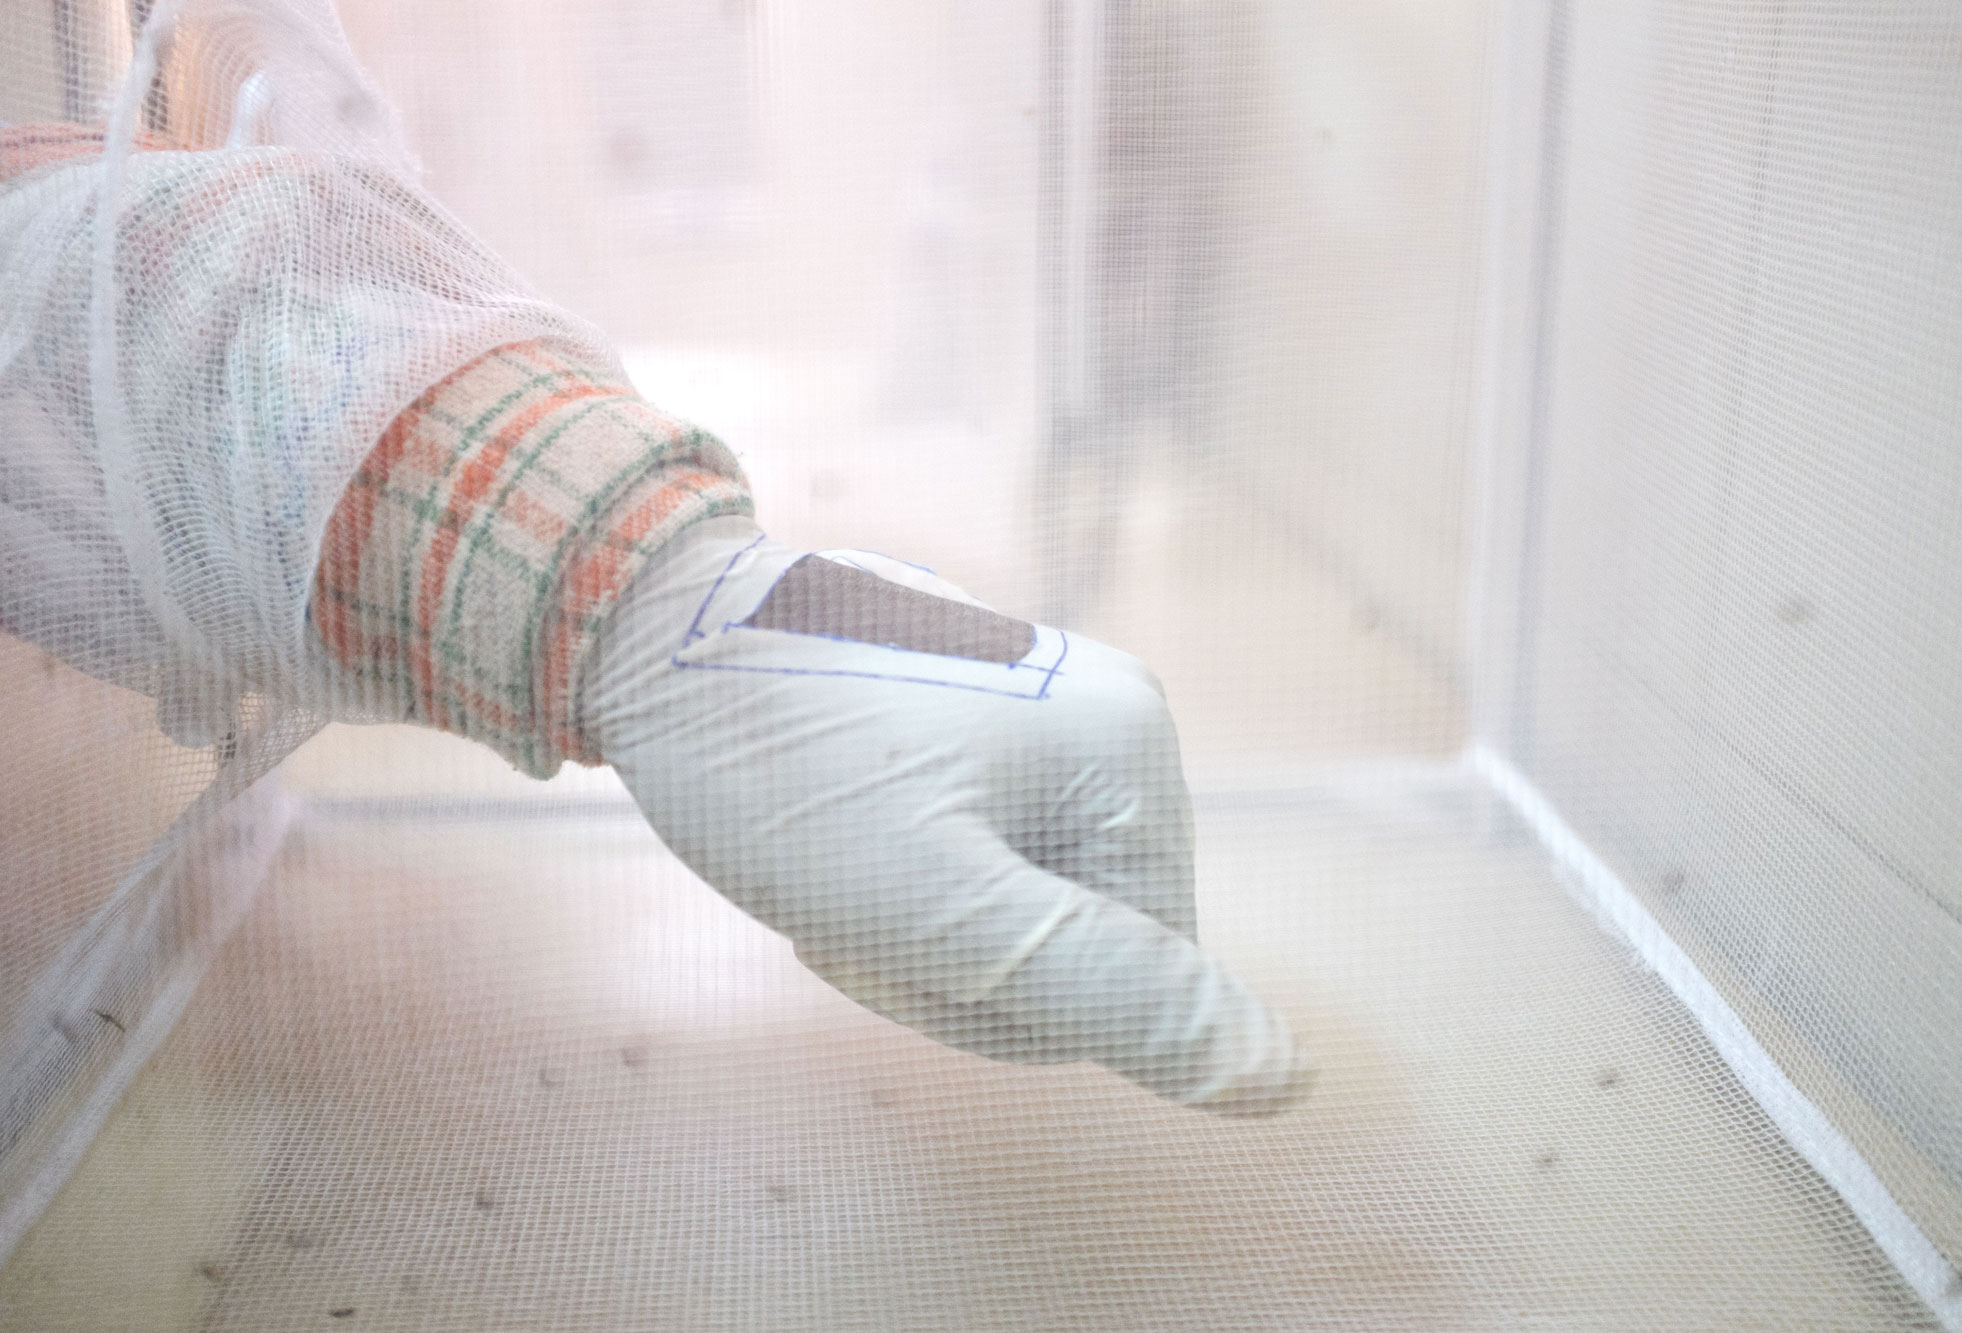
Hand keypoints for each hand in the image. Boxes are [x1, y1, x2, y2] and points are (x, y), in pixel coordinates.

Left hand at [584, 516, 1311, 1114]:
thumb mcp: (943, 914)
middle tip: (853, 897)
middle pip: (1081, 944)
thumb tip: (1288, 1081)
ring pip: (1020, 913)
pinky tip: (833, 828)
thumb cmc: (782, 773)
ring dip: (917, 926)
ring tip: (834, 859)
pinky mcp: (982, 718)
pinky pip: (978, 857)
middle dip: (957, 963)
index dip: (1003, 1001)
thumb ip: (1116, 997)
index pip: (1138, 982)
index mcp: (1130, 757)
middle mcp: (1110, 722)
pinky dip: (902, 875)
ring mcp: (1045, 713)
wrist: (644, 630)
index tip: (898, 929)